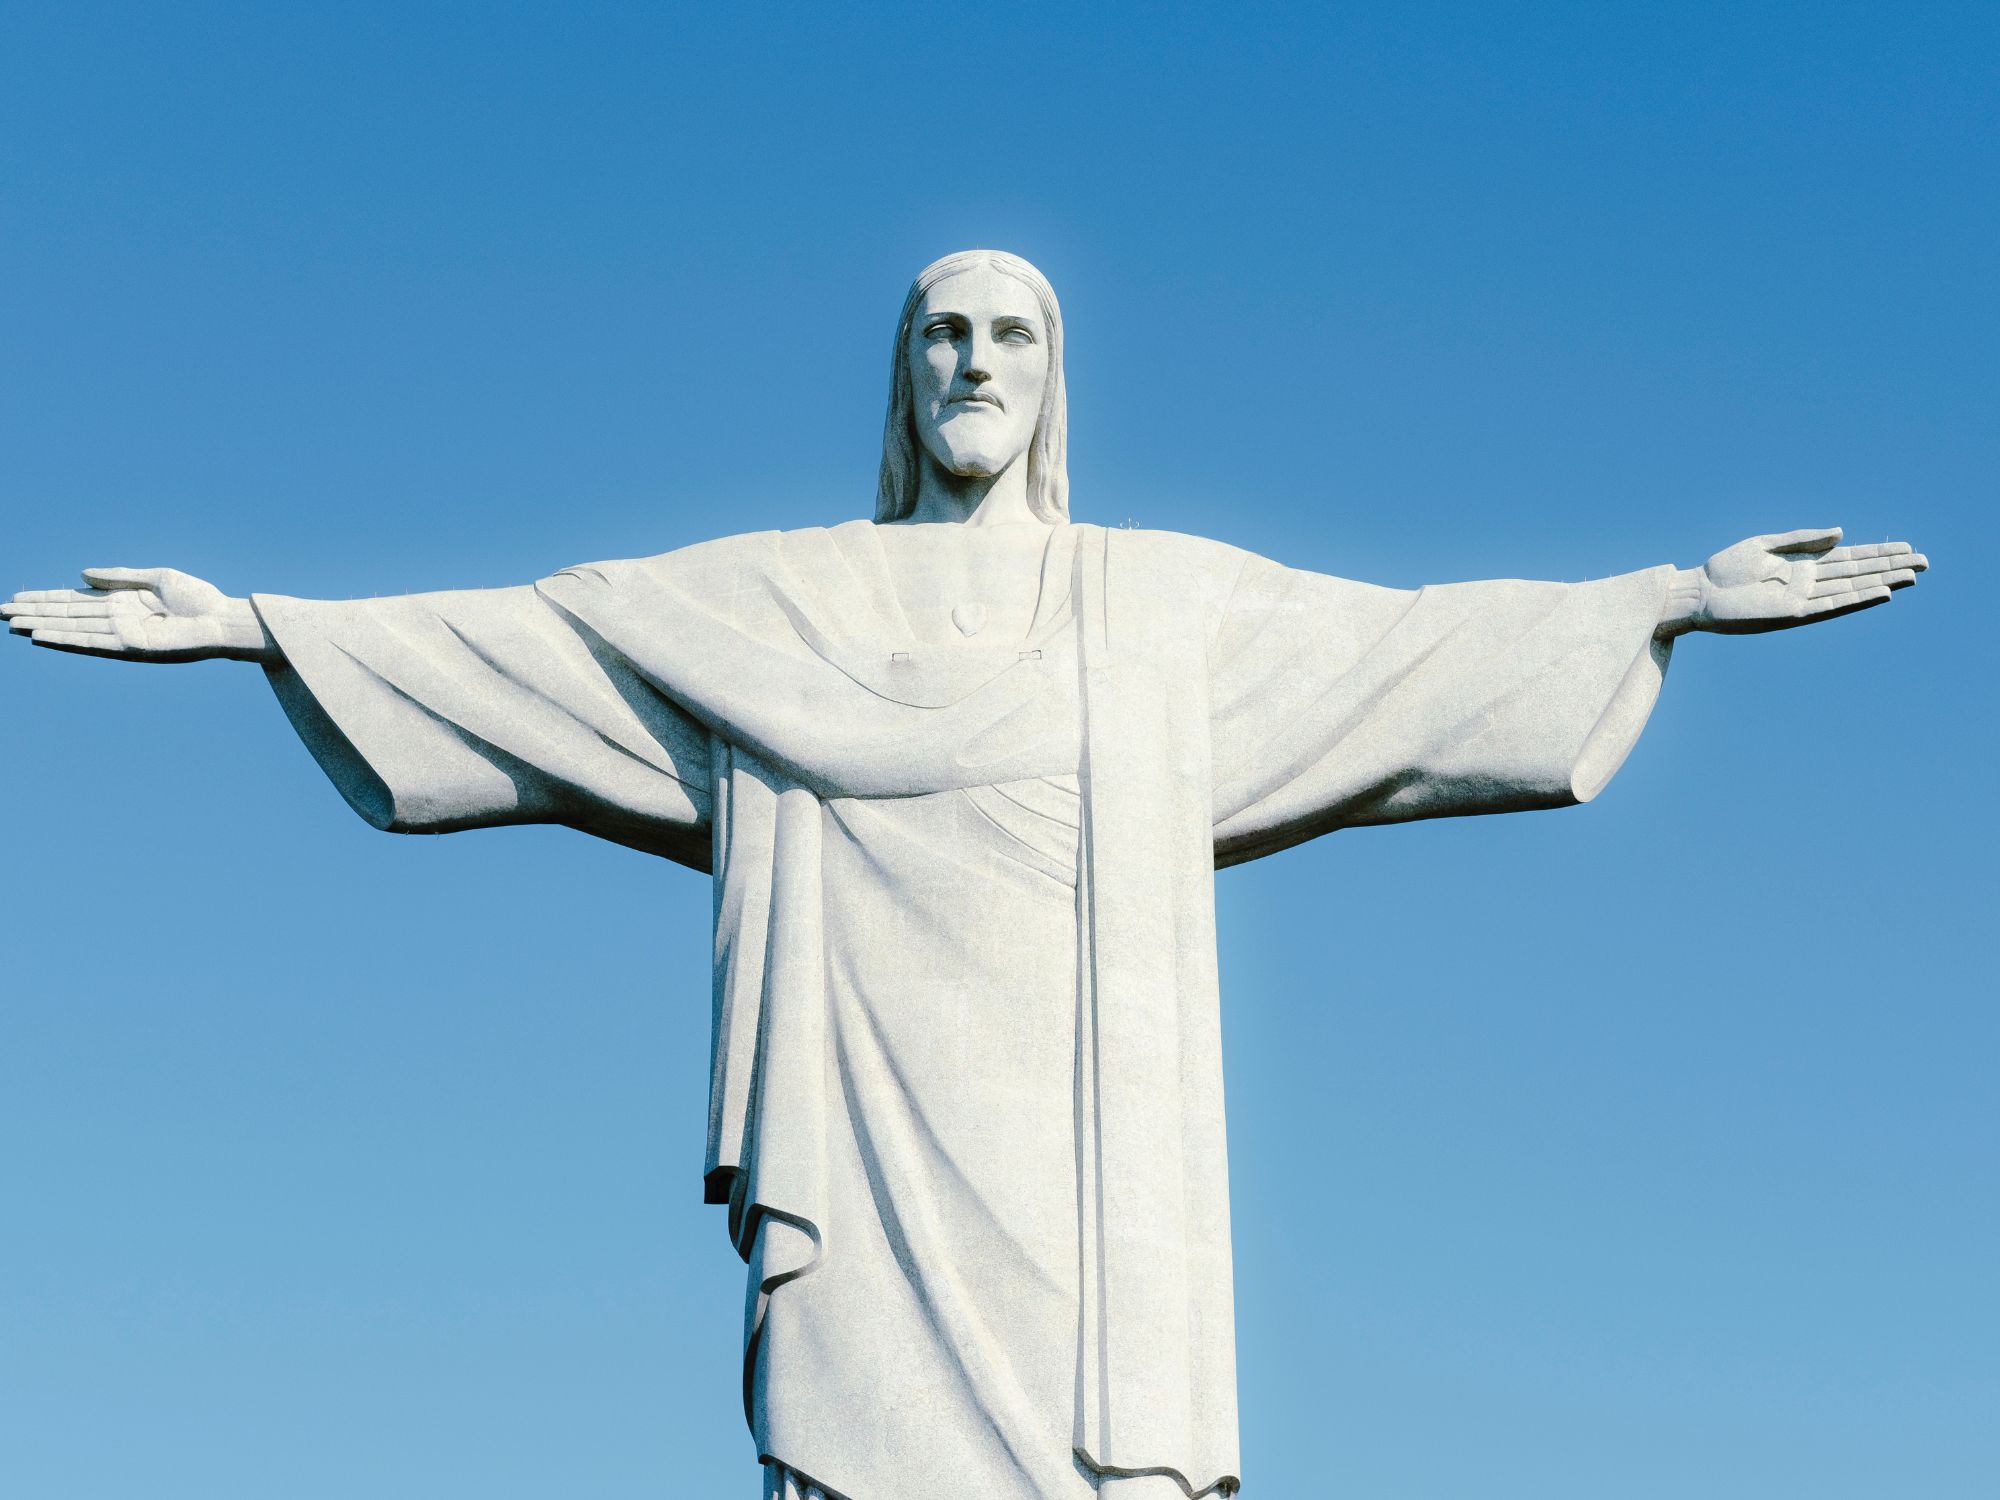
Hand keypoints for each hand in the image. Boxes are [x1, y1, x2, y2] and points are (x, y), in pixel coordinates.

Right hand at [2, 567, 272, 662]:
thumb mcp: (156, 578)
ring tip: (11, 623)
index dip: (46, 599)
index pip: (75, 600)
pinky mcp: (130, 647)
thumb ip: (118, 576)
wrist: (222, 619)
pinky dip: (66, 640)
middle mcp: (117, 620)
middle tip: (0, 612)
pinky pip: (91, 643)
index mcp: (121, 602)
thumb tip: (80, 574)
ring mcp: (121, 635)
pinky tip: (42, 636)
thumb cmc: (198, 599)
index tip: (17, 598)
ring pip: (72, 629)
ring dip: (42, 626)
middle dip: (35, 613)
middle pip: (66, 615)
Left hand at [1667, 528, 1926, 635]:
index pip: (1849, 558)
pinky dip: (1856, 599)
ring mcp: (1803, 599)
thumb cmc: (1726, 569)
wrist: (1698, 591)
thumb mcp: (1766, 545)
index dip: (1878, 553)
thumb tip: (1843, 533)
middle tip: (1925, 561)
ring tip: (1911, 577)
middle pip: (1858, 573)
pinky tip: (1881, 592)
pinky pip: (1832, 606)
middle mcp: (1808, 583)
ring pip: (1851, 590)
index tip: (1907, 547)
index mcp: (1803, 565)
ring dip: (1882, 583)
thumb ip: (1804, 539)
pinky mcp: (1792, 613)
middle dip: (1890, 567)